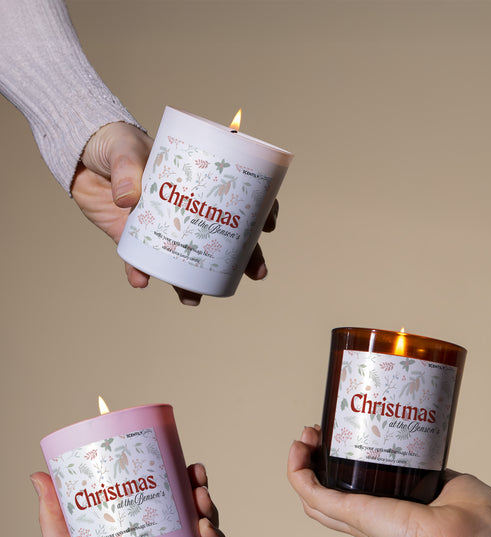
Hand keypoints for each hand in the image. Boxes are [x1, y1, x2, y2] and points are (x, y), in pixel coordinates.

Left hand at [72, 122, 277, 305]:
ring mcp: (161, 227)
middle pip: (221, 237)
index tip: (269, 225)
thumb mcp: (124, 147)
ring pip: (185, 260)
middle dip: (242, 258)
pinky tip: (140, 281)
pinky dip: (139, 272)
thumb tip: (129, 198)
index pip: (237, 196)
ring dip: (191, 283)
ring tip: (193, 299)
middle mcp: (185, 209)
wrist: (80, 155)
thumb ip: (127, 167)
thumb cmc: (113, 142)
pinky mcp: (133, 238)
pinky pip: (140, 262)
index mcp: (196, 181)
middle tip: (256, 273)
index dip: (260, 212)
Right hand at [288, 426, 490, 536]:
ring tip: (304, 437)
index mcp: (395, 514)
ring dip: (301, 464)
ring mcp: (360, 518)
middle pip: (327, 491)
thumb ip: (437, 469)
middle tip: (318, 432)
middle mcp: (373, 519)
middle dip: (316, 459)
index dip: (340, 464)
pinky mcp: (354, 514)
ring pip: (312, 494)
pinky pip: (312, 494)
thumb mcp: (454, 483)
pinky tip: (298, 451)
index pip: (354, 492)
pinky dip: (298, 473)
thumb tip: (432, 451)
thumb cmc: (477, 523)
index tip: (342, 433)